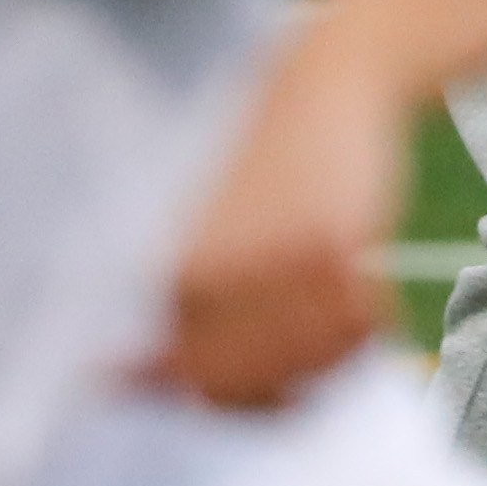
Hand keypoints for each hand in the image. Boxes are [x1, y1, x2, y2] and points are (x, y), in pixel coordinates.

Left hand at [155, 54, 400, 411]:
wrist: (327, 82)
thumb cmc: (274, 167)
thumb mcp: (215, 239)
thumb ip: (189, 317)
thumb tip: (115, 385)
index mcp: (180, 276)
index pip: (201, 384)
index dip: (245, 403)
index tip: (287, 394)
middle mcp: (220, 276)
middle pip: (254, 382)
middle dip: (293, 386)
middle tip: (323, 352)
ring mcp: (278, 264)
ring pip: (312, 358)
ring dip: (336, 353)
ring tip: (348, 313)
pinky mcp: (335, 245)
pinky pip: (358, 321)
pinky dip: (371, 322)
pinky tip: (370, 290)